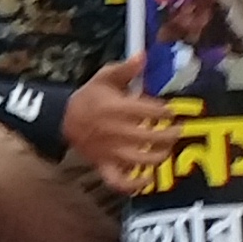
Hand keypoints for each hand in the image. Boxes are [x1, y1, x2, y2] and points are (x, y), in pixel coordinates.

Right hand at [62, 61, 176, 191]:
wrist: (64, 120)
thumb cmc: (89, 97)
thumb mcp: (105, 77)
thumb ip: (126, 68)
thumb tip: (144, 55)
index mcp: (117, 108)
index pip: (150, 112)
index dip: (166, 112)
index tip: (172, 111)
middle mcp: (116, 132)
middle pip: (151, 137)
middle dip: (170, 134)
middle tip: (178, 130)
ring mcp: (110, 152)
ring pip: (141, 160)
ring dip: (159, 156)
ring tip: (167, 149)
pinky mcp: (105, 166)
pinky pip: (119, 182)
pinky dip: (134, 185)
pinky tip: (147, 180)